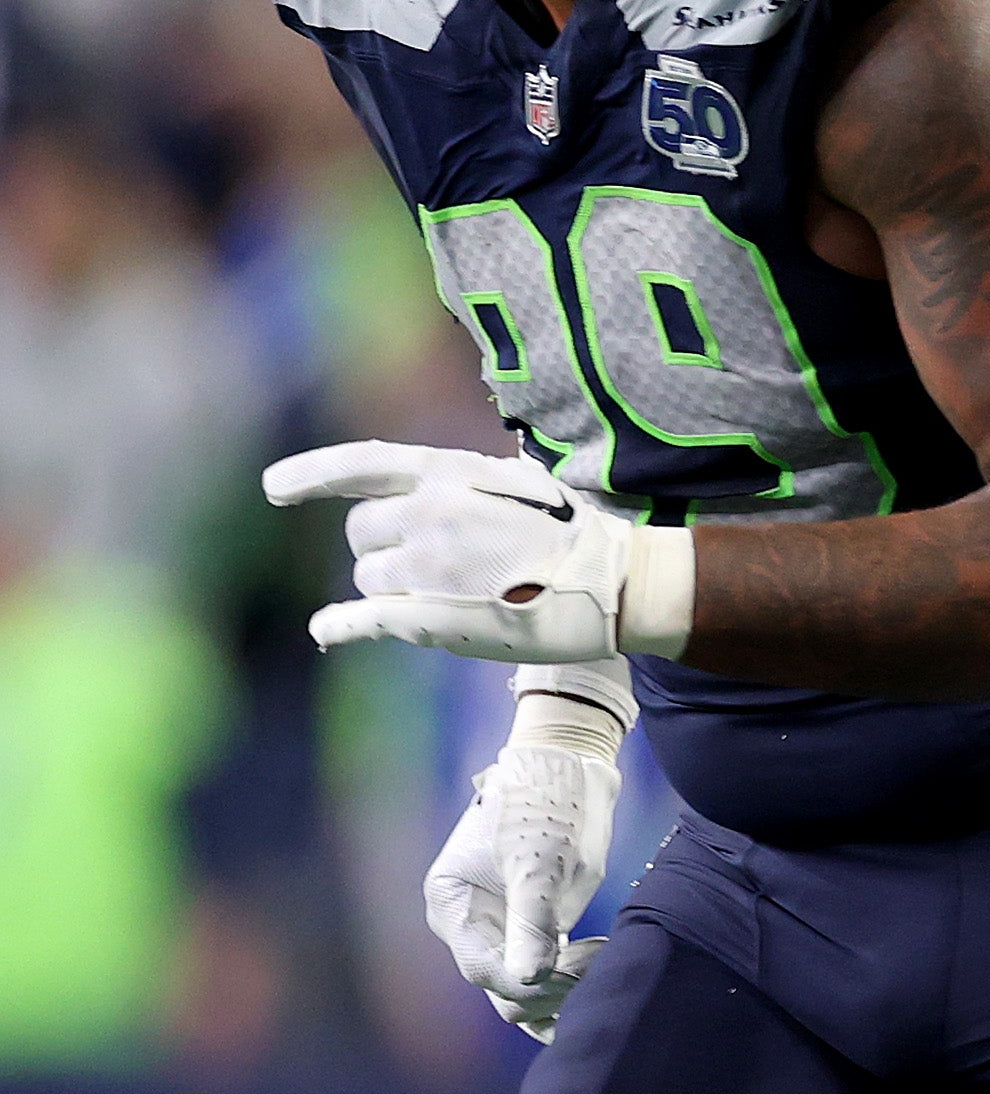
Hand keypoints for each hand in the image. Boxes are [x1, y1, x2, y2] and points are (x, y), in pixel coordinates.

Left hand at [267, 441, 674, 663]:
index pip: (360, 465)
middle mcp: (427, 515)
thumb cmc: (575, 532)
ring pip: (368, 577)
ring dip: (390, 586)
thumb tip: (427, 486)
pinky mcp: (426, 618)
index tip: (273, 487)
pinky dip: (338, 625)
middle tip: (428, 558)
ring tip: (447, 591)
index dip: (310, 474)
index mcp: (449, 474)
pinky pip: (361, 620)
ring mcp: (425, 568)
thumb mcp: (520, 481)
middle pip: (360, 531)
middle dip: (381, 544)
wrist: (613, 585)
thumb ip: (464, 480)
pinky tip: (327, 628)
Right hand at [427, 680, 627, 1044]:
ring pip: (524, 990)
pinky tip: (601, 966)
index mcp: (453, 907)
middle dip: (552, 988)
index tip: (582, 962)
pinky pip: (543, 974)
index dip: (534, 979)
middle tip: (601, 959)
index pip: (487, 970)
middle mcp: (470, 926)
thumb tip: (527, 978)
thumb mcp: (540, 861)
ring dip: (563, 992)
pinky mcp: (531, 929)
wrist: (571, 766)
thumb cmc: (549, 803)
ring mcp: (499, 929)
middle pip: (503, 988)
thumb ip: (531, 920)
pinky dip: (569, 983)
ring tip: (604, 961)